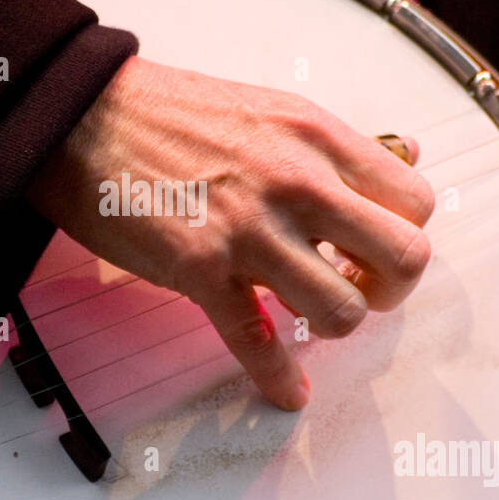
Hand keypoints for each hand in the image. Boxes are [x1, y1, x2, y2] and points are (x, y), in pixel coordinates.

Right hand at [27, 55, 434, 409]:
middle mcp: (297, 182)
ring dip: (332, 325)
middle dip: (390, 289)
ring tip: (306, 315)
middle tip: (358, 288)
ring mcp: (251, 230)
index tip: (370, 247)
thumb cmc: (172, 112)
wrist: (83, 116)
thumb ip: (336, 143)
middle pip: (403, 257)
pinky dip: (278, 378)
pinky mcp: (202, 271)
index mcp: (318, 137)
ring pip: (341, 311)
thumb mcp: (272, 107)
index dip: (402, 233)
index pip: (414, 200)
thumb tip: (405, 152)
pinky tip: (287, 391)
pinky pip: (258, 342)